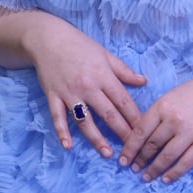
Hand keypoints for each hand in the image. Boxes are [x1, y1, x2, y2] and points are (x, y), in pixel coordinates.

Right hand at [17, 14, 145, 156]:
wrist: (48, 38)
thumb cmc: (79, 45)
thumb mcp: (105, 54)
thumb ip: (123, 71)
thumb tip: (143, 81)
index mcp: (103, 75)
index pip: (123, 101)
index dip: (134, 118)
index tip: (144, 132)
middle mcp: (88, 86)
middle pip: (108, 114)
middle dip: (122, 133)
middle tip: (132, 151)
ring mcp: (69, 93)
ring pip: (85, 120)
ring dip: (96, 138)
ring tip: (107, 153)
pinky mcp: (53, 96)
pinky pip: (58, 117)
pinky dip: (62, 132)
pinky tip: (68, 146)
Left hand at [118, 72, 192, 183]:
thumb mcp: (171, 96)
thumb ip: (157, 114)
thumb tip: (141, 135)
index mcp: (163, 106)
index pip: (140, 131)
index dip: (130, 148)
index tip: (123, 159)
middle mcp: (174, 121)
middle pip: (151, 145)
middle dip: (140, 159)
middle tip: (133, 168)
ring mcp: (190, 133)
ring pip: (166, 157)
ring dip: (154, 169)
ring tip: (146, 177)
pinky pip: (186, 162)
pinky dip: (174, 173)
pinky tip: (165, 179)